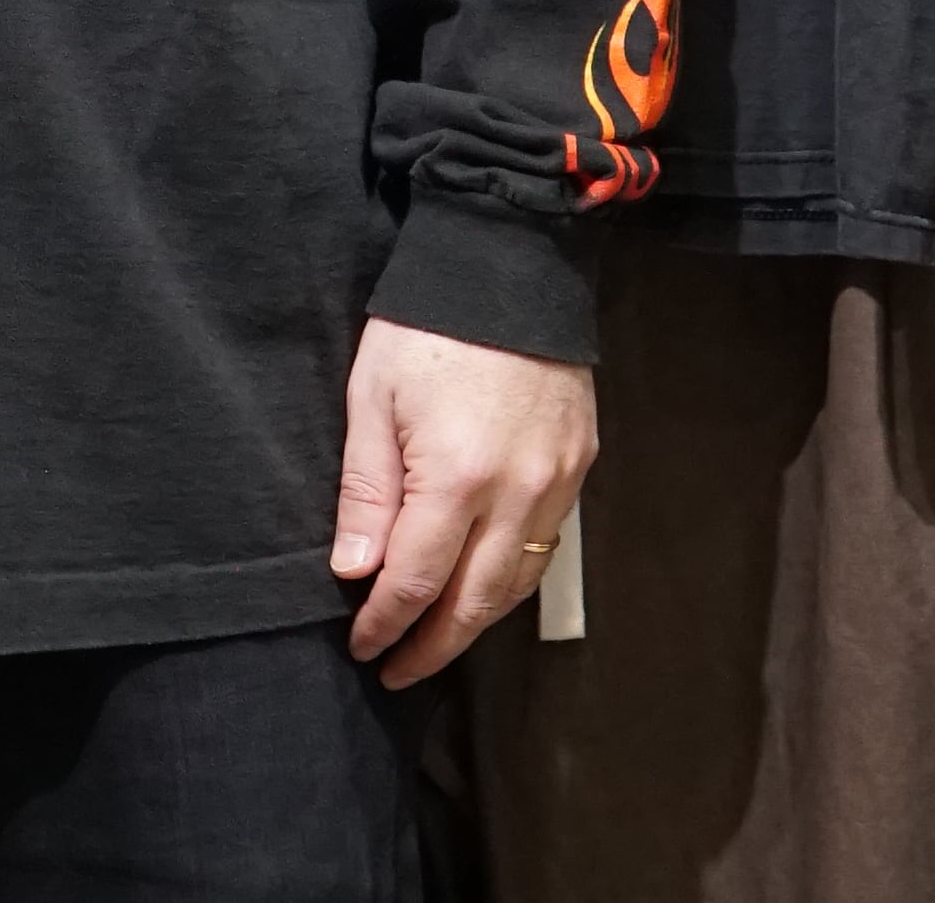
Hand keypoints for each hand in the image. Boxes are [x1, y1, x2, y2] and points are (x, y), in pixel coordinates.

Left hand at [328, 315, 595, 689]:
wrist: (508, 263)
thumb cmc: (424, 325)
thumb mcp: (372, 398)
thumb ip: (367, 491)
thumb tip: (354, 573)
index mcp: (457, 477)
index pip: (416, 579)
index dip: (386, 623)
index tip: (363, 648)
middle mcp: (517, 493)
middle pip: (475, 601)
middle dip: (433, 644)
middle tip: (397, 670)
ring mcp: (558, 482)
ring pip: (518, 583)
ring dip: (475, 621)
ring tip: (435, 640)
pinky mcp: (580, 465)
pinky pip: (546, 545)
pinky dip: (512, 580)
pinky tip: (482, 587)